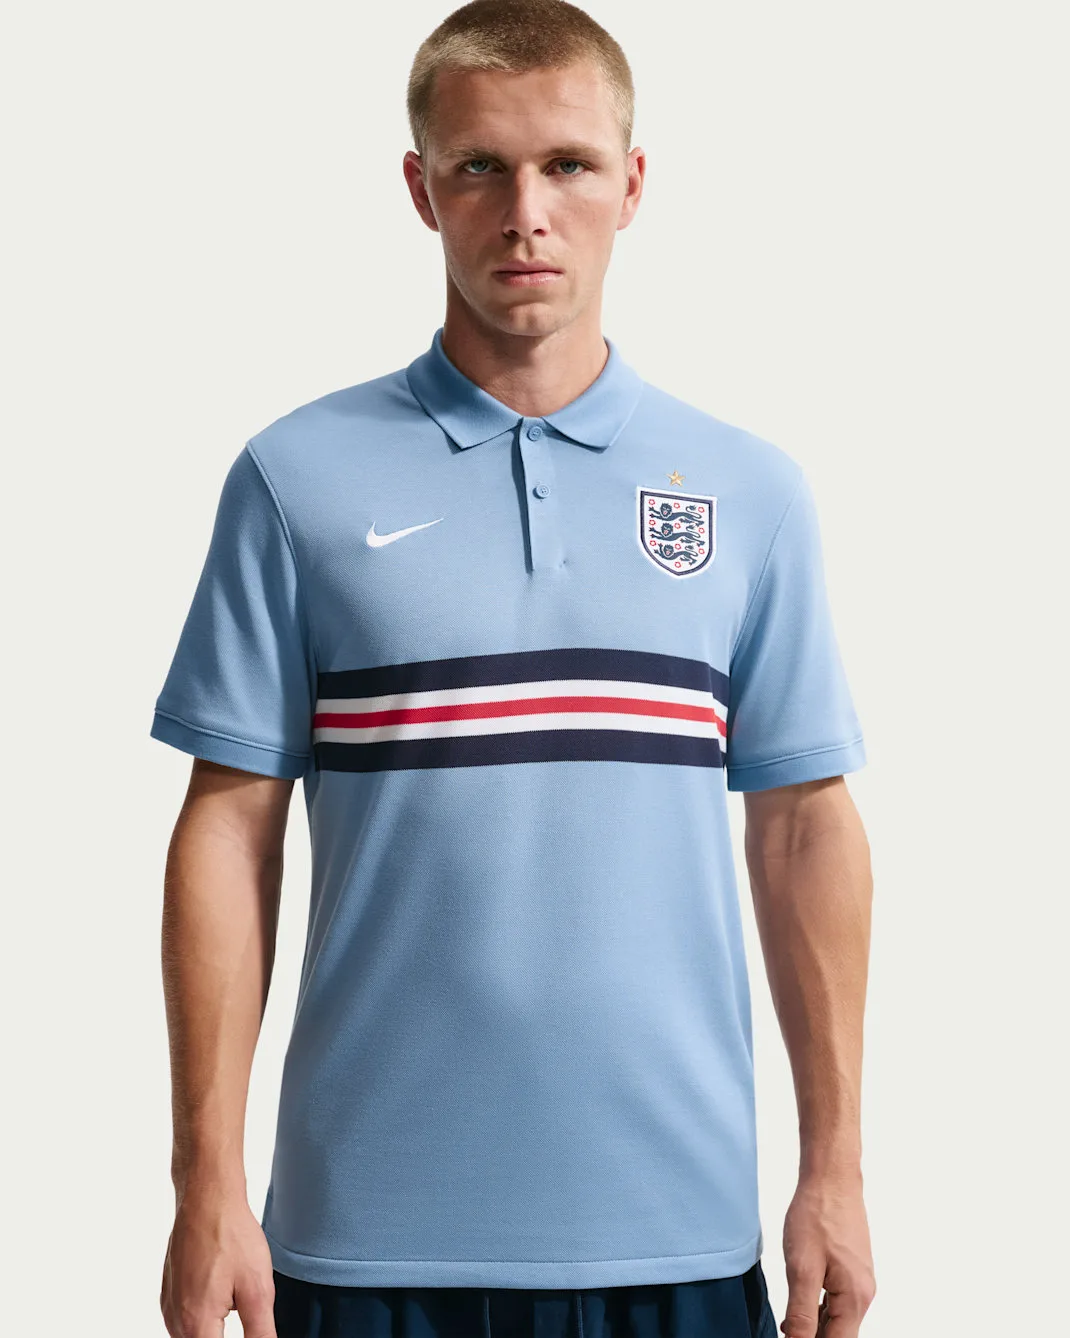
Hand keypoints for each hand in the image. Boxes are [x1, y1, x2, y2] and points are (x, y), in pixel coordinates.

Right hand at [160, 1183, 276, 1337]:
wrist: (207, 1198)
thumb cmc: (230, 1235)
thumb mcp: (257, 1288)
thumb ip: (260, 1332)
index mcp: (196, 1324)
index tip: (251, 1328)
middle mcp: (175, 1321)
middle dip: (226, 1335)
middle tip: (242, 1302)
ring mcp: (169, 1307)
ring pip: (193, 1335)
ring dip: (214, 1329)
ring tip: (234, 1295)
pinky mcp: (170, 1293)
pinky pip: (186, 1320)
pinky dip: (205, 1316)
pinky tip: (223, 1291)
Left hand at [780, 1169, 875, 1336]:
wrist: (831, 1178)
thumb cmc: (817, 1215)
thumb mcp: (801, 1268)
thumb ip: (801, 1314)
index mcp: (854, 1299)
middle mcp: (863, 1294)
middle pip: (839, 1335)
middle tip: (786, 1331)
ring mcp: (859, 1281)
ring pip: (838, 1320)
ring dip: (815, 1327)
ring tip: (788, 1327)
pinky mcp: (851, 1269)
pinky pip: (837, 1301)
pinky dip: (819, 1310)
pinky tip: (799, 1307)